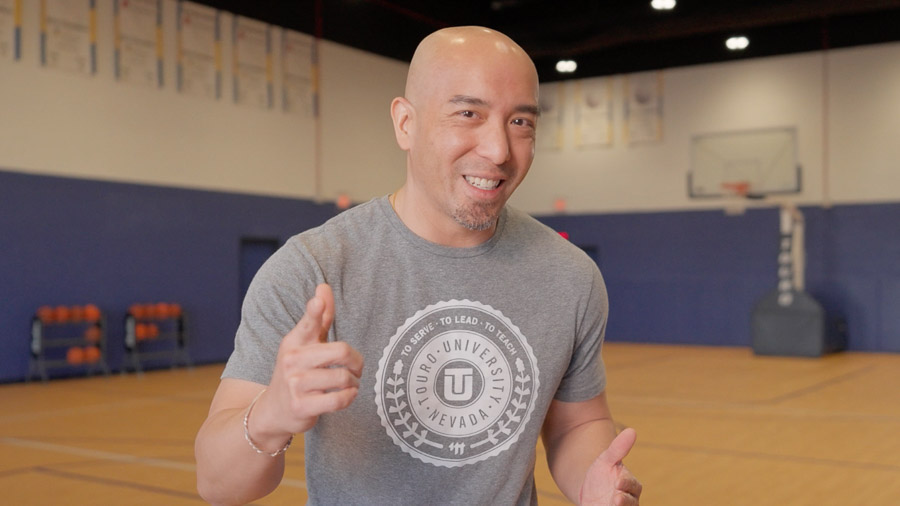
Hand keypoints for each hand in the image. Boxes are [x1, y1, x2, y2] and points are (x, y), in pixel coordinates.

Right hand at [250, 284, 363, 445]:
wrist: (274, 410)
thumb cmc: (297, 371)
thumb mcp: (305, 343)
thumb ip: (319, 317)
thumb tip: (323, 286)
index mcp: (294, 341)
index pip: (308, 323)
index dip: (314, 311)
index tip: (318, 302)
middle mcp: (292, 360)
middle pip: (342, 351)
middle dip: (358, 362)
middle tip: (356, 368)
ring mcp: (295, 384)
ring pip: (343, 378)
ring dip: (354, 383)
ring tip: (350, 384)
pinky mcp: (301, 406)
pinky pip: (338, 399)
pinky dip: (349, 397)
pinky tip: (347, 395)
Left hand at [579, 428, 641, 505]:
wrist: (589, 491)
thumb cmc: (602, 473)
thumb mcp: (606, 459)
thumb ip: (618, 447)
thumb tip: (632, 430)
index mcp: (631, 486)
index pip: (633, 486)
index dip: (626, 485)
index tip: (618, 482)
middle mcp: (628, 501)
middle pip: (630, 504)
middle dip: (624, 503)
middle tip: (615, 500)